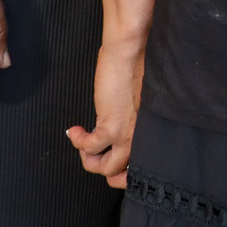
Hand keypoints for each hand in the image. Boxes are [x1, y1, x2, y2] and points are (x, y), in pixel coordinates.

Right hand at [67, 40, 143, 188]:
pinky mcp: (112, 127)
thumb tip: (120, 122)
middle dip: (105, 172)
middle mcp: (142, 136)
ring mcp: (128, 134)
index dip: (124, 168)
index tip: (111, 160)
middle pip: (124, 174)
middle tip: (94, 159)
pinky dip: (78, 142)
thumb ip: (133, 116)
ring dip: (89, 161)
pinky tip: (75, 131)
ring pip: (107, 168)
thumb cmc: (136, 67)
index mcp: (150, 130)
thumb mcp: (139, 100)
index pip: (141, 163)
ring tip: (83, 144)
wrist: (130, 53)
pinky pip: (90, 148)